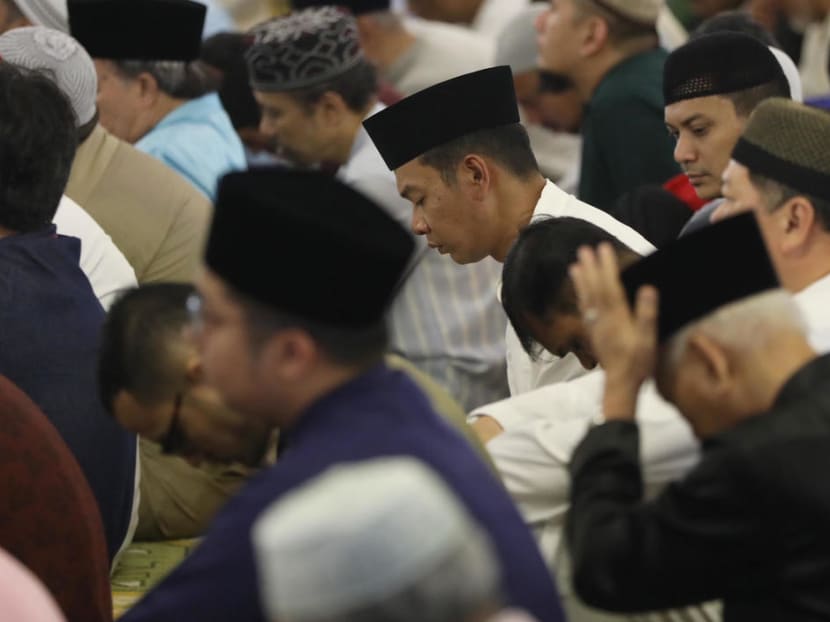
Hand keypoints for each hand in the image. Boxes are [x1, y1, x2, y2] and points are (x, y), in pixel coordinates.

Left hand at [569, 244, 658, 418]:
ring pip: (586, 298)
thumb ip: (646, 314)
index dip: (606, 266)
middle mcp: (603, 318)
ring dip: (581, 280)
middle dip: (590, 268)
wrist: (620, 384)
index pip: (611, 285)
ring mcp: (596, 326)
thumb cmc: (638, 362)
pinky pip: (584, 310)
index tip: (603, 248)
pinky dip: (581, 297)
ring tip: (574, 265)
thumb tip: (647, 288)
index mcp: (617, 317)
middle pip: (595, 288)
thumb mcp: (648, 339)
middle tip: (584, 249)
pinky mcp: (593, 334)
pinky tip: (579, 291)